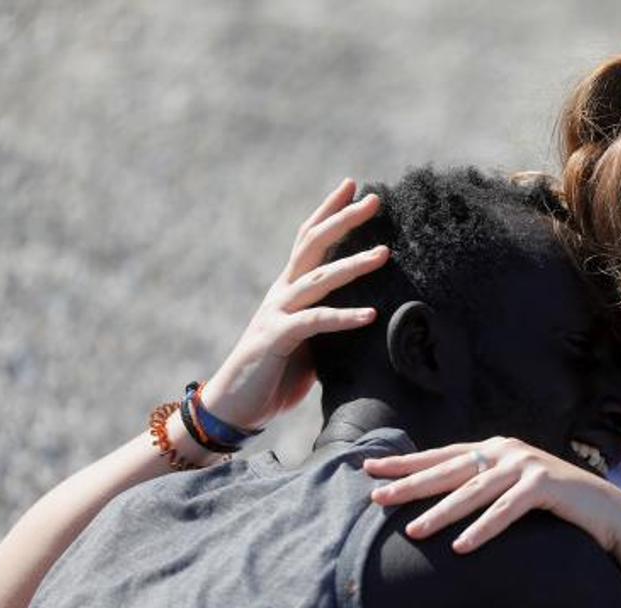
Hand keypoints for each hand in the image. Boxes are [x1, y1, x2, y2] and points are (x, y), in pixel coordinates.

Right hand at [201, 179, 390, 430]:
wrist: (235, 407)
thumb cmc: (275, 375)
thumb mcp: (310, 343)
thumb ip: (330, 323)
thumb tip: (369, 317)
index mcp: (289, 289)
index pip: (309, 239)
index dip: (330, 211)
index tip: (355, 186)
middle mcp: (281, 293)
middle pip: (313, 245)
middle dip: (344, 220)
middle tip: (375, 198)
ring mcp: (276, 313)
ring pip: (317, 279)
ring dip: (352, 265)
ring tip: (385, 253)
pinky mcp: (275, 339)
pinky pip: (314, 322)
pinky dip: (343, 317)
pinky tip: (370, 315)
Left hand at [365, 437, 620, 553]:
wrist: (605, 511)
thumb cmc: (554, 506)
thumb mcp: (512, 489)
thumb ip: (483, 486)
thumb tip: (439, 499)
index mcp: (495, 449)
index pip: (441, 455)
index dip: (406, 463)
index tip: (371, 470)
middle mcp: (506, 451)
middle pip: (449, 469)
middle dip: (411, 484)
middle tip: (377, 498)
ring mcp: (526, 466)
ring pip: (473, 491)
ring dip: (442, 512)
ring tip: (413, 531)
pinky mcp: (546, 485)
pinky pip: (507, 510)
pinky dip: (484, 528)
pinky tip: (462, 545)